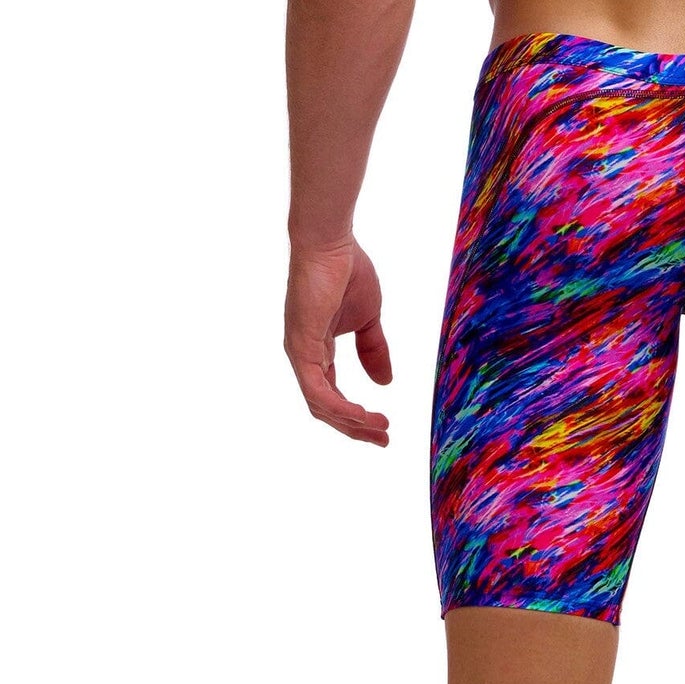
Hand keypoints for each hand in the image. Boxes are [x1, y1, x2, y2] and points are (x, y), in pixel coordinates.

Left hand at [284, 237, 392, 445]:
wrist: (331, 244)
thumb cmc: (347, 271)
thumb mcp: (369, 318)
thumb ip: (373, 349)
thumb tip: (384, 383)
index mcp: (317, 350)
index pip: (332, 394)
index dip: (356, 414)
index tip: (384, 426)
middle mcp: (304, 357)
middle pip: (325, 407)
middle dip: (355, 427)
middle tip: (383, 439)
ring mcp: (300, 354)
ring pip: (321, 405)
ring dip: (351, 423)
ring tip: (380, 430)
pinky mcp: (301, 348)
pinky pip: (318, 391)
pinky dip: (340, 408)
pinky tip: (362, 415)